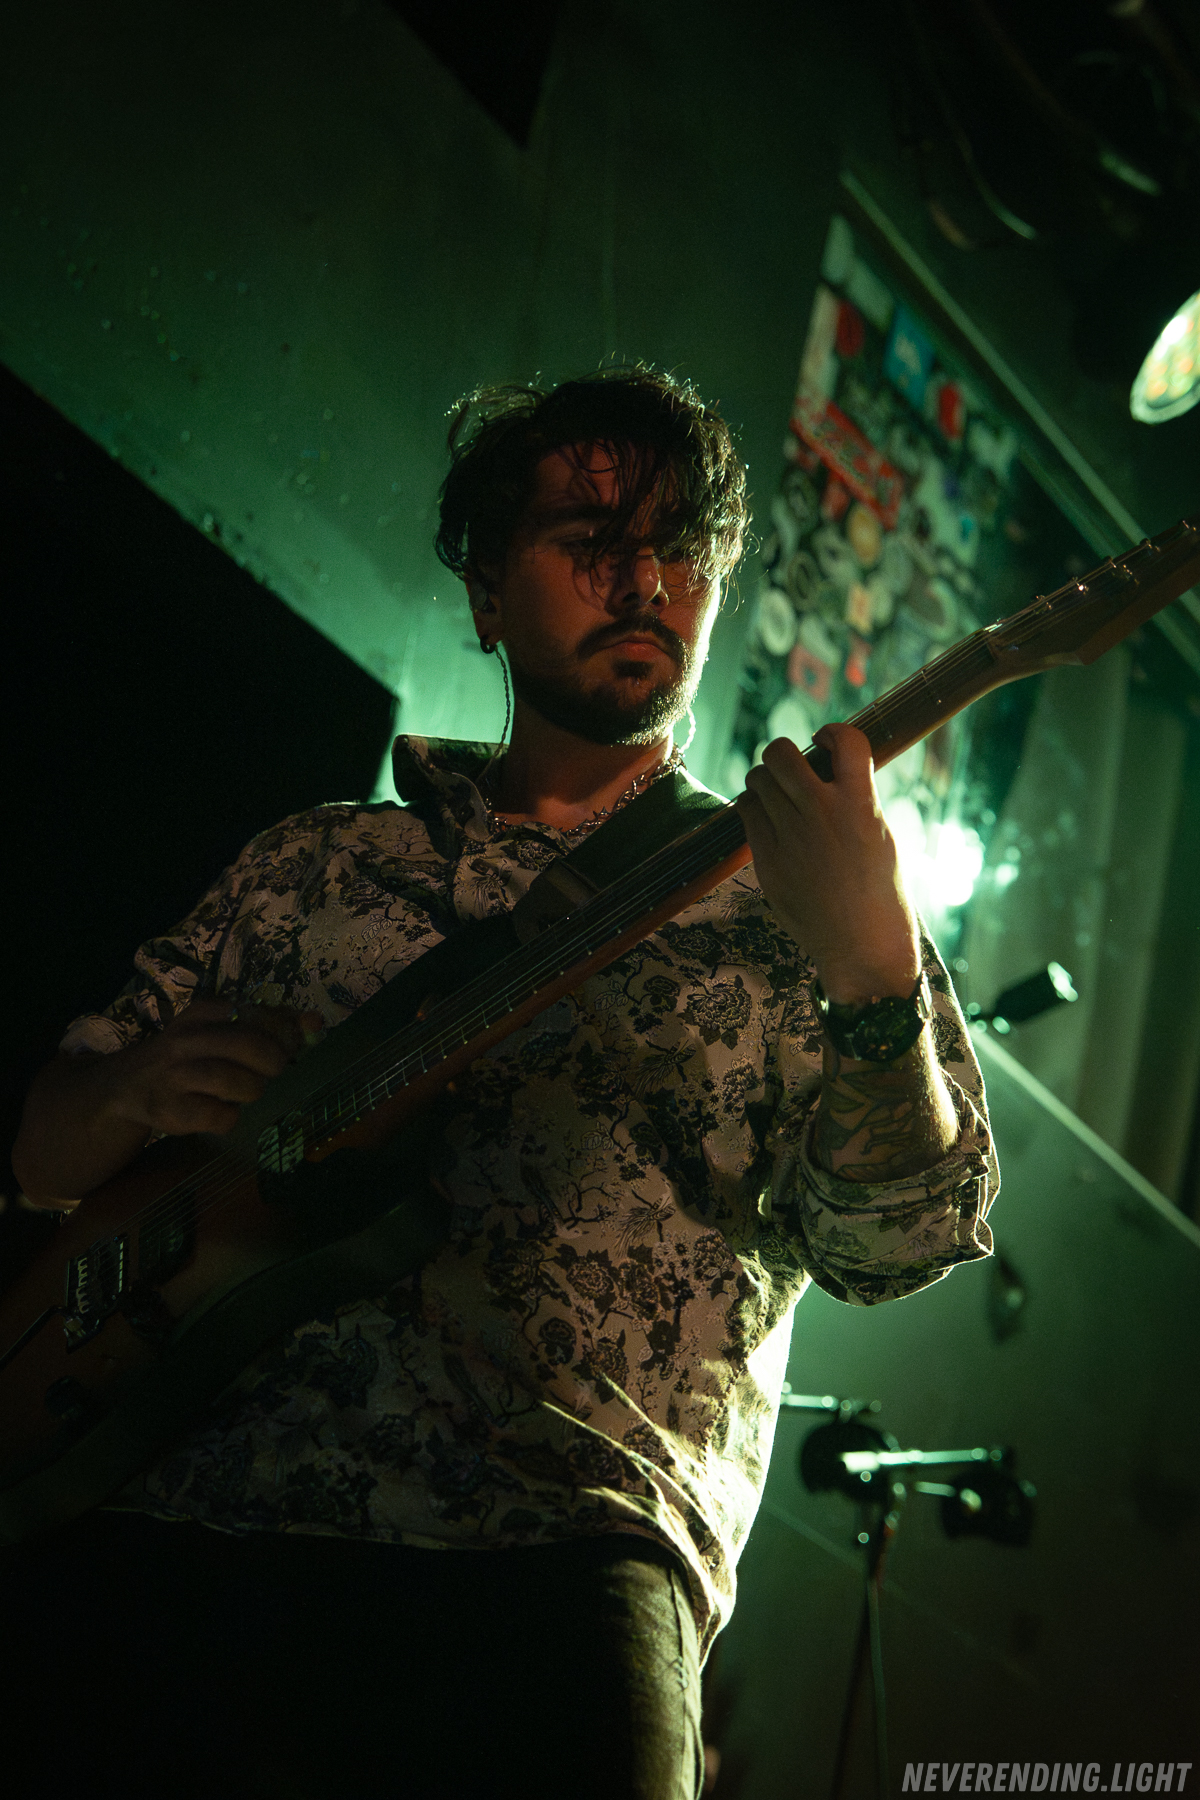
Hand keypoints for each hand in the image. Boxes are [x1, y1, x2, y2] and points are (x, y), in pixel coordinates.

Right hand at [108, 998, 324, 1137]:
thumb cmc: (191, 1054)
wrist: (128, 1086)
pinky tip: (219, 1110)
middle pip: (252, 1047)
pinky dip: (229, 1118)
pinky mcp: (170, 1110)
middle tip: (267, 1072)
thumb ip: (270, 1022)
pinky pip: (221, 1117)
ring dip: (251, 1091)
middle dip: (272, 1064)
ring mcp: (175, 1075)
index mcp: (204, 1011)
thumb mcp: (222, 1028)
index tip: (286, 1046)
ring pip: (240, 1083)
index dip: (284, 1035)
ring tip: (242, 1090)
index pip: (261, 1015)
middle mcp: (186, 1039)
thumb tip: (315, 1022)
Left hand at [736, 723, 918, 1004]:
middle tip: (792, 771)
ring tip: (779, 797)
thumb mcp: (881, 836)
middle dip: (784, 754)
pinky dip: (754, 809)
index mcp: (861, 805)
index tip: (825, 742)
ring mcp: (790, 836)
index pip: (846, 739)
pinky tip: (769, 821)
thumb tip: (827, 771)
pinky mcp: (767, 860)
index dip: (832, 732)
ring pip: (757, 779)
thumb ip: (855, 800)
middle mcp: (822, 813)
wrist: (862, 946)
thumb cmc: (880, 894)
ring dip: (766, 781)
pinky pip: (746, 812)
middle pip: (781, 753)